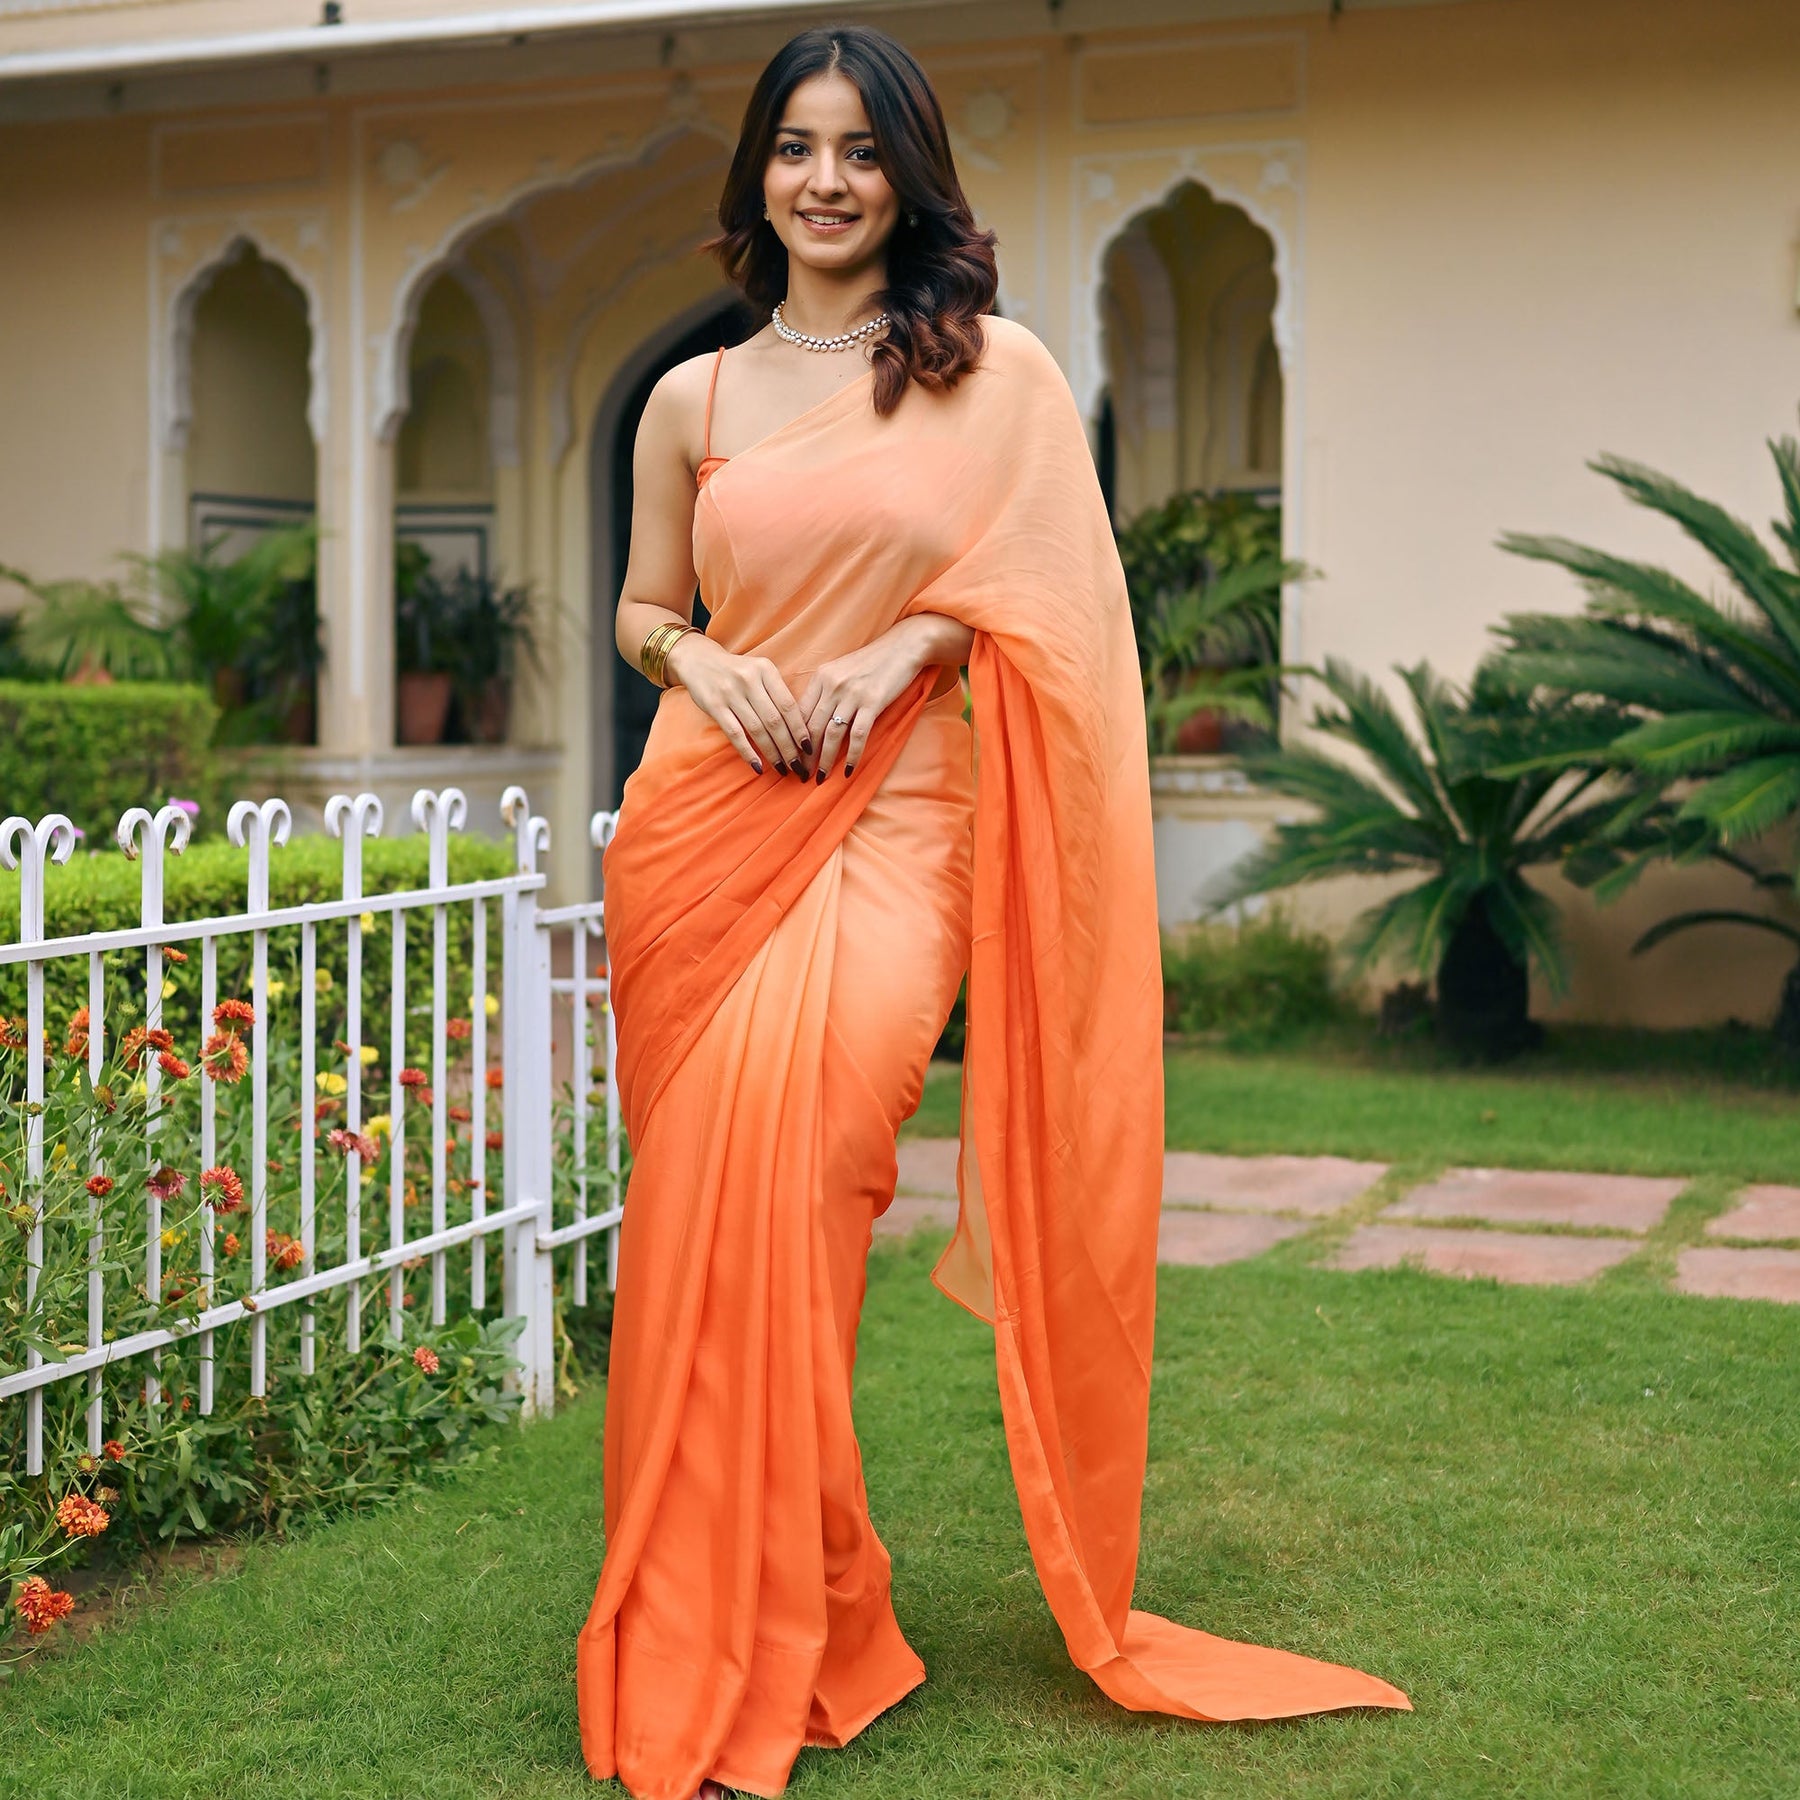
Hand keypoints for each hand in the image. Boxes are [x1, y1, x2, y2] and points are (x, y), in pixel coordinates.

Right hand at [666, 633, 812, 775]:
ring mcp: (730, 693)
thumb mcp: (760, 672)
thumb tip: (799, 728)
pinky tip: (758, 766)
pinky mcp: (714, 705)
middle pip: (774, 720)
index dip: (800, 729)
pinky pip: (735, 734)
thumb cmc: (737, 671)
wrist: (699, 660)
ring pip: (757, 729)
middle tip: (798, 766)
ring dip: (772, 752)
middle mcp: (749, 679)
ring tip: (782, 768)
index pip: (788, 705)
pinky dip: (747, 752)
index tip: (809, 748)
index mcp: (766, 670)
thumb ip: (777, 693)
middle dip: (789, 747)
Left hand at [799, 621, 939, 779]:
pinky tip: (848, 770)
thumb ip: (826, 692)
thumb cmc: (872, 662)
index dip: (792, 739)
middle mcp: (832, 685)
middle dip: (804, 755)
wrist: (903, 646)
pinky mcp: (872, 702)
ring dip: (824, 759)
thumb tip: (813, 722)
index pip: (800, 713)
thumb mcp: (842, 671)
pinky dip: (852, 755)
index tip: (790, 757)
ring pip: (831, 734)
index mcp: (821, 677)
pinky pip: (857, 735)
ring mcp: (852, 694)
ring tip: (820, 778)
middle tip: (801, 775)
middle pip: (812, 727)